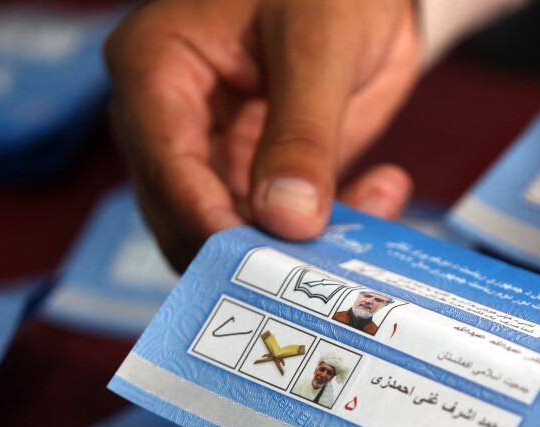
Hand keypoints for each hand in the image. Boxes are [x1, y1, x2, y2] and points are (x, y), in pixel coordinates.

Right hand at [105, 0, 420, 269]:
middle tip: (321, 269)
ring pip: (237, 230)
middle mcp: (173, 119)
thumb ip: (302, 133)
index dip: (209, 225)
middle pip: (188, 213)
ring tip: (365, 227)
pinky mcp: (260, 172)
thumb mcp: (319, 44)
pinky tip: (383, 192)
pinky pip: (283, 222)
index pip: (166, 165)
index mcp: (156, 68)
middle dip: (254, 249)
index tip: (264, 269)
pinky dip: (332, 224)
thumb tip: (288, 220)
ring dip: (302, 243)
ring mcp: (215, 150)